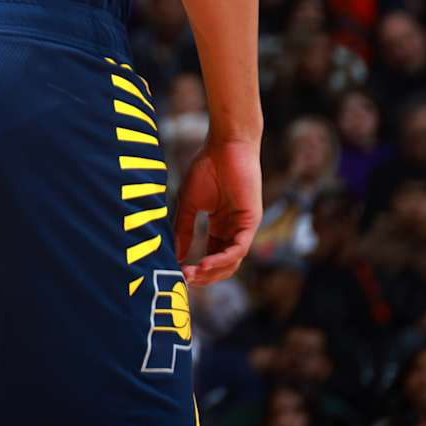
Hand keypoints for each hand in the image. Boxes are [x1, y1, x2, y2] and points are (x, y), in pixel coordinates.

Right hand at [175, 135, 261, 286]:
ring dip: (212, 271)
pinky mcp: (251, 222)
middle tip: (185, 279)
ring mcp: (244, 227)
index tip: (177, 273)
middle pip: (223, 264)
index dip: (196, 267)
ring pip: (232, 261)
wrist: (225, 146)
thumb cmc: (206, 168)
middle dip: (204, 275)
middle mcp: (234, 230)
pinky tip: (205, 263)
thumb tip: (174, 255)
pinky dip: (222, 259)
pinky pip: (239, 248)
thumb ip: (182, 228)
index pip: (211, 255)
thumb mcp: (188, 203)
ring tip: (193, 274)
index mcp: (220, 226)